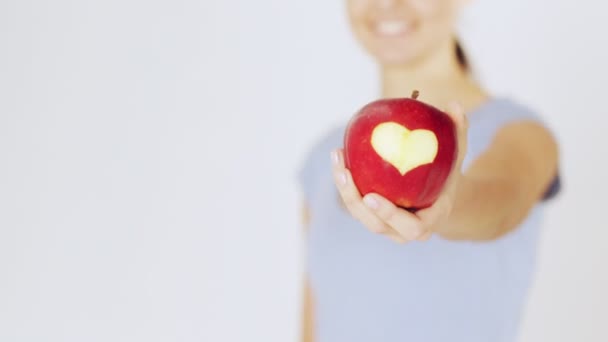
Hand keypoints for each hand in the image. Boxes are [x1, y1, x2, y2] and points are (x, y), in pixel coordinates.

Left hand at [331, 102, 468, 243]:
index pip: (411, 227)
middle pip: (376, 225)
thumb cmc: (448, 174)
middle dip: (355, 201)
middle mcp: (403, 231)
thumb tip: (454, 104)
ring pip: (359, 214)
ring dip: (344, 189)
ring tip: (337, 158)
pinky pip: (354, 203)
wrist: (438, 196)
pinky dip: (344, 182)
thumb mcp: (456, 155)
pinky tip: (339, 155)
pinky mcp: (371, 216)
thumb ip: (458, 133)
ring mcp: (386, 226)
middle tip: (346, 174)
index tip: (372, 197)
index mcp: (428, 223)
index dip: (390, 215)